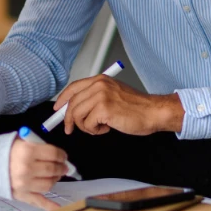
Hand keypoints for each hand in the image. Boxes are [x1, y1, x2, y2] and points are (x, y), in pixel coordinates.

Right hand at [8, 138, 66, 209]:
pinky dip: (50, 206)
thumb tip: (58, 156)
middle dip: (61, 167)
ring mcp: (25, 184)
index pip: (53, 154)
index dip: (61, 155)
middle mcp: (27, 169)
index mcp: (28, 152)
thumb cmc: (6, 151)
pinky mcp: (22, 195)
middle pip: (52, 169)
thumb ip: (39, 147)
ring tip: (55, 175)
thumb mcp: (22, 142)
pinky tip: (59, 208)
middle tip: (63, 166)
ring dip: (55, 179)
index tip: (63, 156)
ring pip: (49, 184)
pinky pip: (39, 202)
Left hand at [57, 75, 183, 135]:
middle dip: (69, 120)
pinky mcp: (104, 109)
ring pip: (78, 115)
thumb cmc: (136, 107)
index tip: (57, 110)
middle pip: (72, 103)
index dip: (63, 100)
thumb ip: (94, 98)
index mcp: (100, 80)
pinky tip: (107, 128)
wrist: (153, 112)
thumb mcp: (113, 94)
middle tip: (70, 129)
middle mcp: (99, 85)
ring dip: (86, 127)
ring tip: (99, 127)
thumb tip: (74, 109)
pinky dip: (95, 131)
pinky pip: (88, 125)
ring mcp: (101, 96)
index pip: (73, 88)